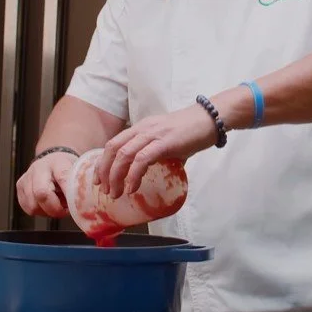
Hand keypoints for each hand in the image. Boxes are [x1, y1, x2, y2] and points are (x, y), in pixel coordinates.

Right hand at [16, 151, 75, 217]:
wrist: (51, 160)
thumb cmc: (66, 168)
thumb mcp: (77, 172)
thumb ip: (79, 185)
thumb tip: (82, 205)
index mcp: (57, 162)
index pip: (62, 177)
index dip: (68, 193)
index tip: (74, 204)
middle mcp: (38, 168)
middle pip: (41, 194)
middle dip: (55, 208)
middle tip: (65, 210)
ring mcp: (26, 177)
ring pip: (33, 205)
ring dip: (47, 211)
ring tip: (57, 204)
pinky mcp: (19, 187)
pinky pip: (28, 208)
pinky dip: (39, 211)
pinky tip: (47, 204)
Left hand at [95, 103, 216, 198]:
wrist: (211, 119)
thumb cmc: (193, 131)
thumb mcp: (168, 141)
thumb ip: (159, 154)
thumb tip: (158, 173)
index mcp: (141, 128)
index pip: (114, 143)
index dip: (103, 161)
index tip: (99, 178)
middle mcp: (143, 129)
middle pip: (113, 148)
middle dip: (104, 171)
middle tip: (103, 189)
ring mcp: (153, 135)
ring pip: (124, 155)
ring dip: (116, 176)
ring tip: (115, 193)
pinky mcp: (164, 142)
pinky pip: (142, 159)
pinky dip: (133, 175)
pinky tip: (132, 188)